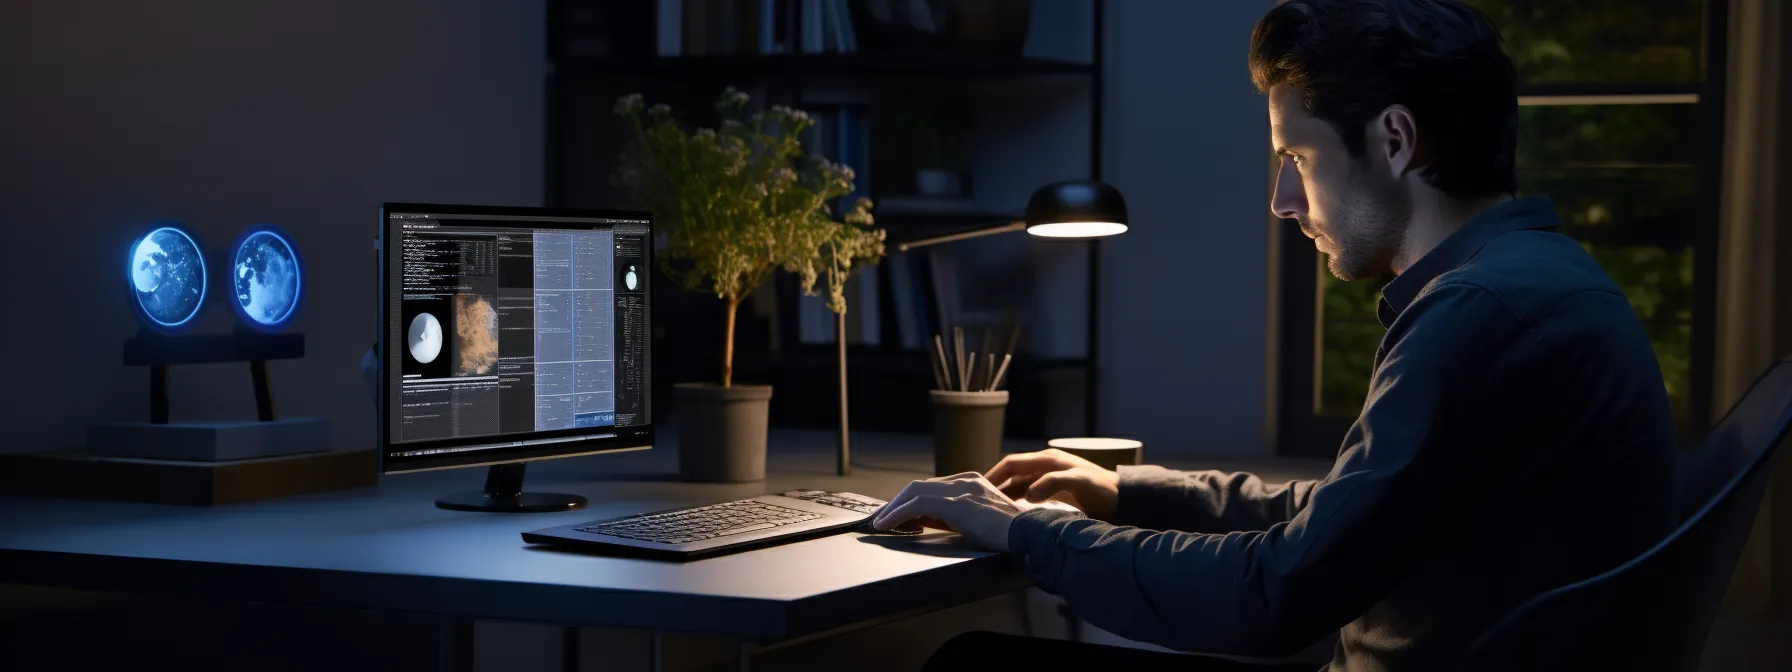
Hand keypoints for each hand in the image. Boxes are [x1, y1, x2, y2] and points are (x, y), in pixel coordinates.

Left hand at [870, 472, 1028, 551]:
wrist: (1028, 534)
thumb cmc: (1011, 534)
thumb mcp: (982, 519)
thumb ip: (959, 516)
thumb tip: (929, 522)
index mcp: (972, 481)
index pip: (932, 486)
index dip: (911, 501)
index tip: (897, 515)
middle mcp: (964, 480)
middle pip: (920, 486)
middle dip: (897, 503)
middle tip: (882, 518)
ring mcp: (959, 489)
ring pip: (914, 492)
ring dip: (893, 508)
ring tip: (879, 523)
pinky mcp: (954, 502)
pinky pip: (916, 504)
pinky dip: (897, 514)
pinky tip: (888, 525)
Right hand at [985, 449, 1120, 520]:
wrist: (1122, 499)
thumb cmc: (1101, 489)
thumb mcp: (1078, 481)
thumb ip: (1053, 483)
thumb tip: (1028, 495)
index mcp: (1047, 460)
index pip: (1012, 463)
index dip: (994, 474)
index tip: (979, 487)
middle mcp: (1045, 467)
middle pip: (1012, 475)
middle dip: (996, 487)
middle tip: (980, 503)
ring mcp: (1048, 479)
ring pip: (1019, 486)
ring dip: (1006, 496)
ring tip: (992, 511)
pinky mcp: (1053, 492)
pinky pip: (1028, 495)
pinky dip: (1017, 503)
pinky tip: (1012, 514)